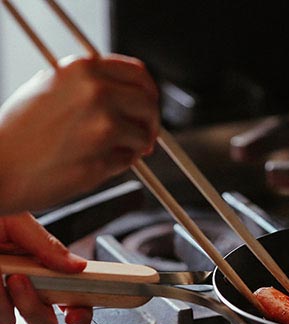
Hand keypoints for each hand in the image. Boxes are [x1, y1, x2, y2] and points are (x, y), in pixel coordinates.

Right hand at [0, 54, 159, 213]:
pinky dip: (119, 164)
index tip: (148, 107)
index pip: (139, 74)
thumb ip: (90, 86)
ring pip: (143, 136)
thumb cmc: (21, 131)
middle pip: (149, 105)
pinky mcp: (103, 159)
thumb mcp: (51, 86)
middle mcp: (96, 93)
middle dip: (150, 124)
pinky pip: (128, 161)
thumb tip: (126, 95)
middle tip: (144, 137)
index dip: (149, 94)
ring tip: (106, 151)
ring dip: (134, 147)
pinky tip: (93, 162)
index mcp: (83, 69)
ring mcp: (102, 127)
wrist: (0, 166)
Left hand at [0, 213, 91, 323]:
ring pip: (7, 323)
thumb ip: (47, 246)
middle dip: (33, 307)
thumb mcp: (15, 222)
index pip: (73, 300)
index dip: (80, 311)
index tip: (73, 311)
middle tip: (18, 280)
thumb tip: (78, 265)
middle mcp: (20, 289)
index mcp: (40, 269)